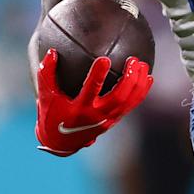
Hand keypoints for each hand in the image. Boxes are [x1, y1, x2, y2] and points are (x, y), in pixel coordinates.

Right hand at [35, 49, 152, 155]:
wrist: (61, 142)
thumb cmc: (52, 114)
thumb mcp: (46, 95)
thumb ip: (47, 73)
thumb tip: (52, 52)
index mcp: (79, 109)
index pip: (90, 90)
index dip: (98, 76)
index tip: (105, 59)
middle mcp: (95, 116)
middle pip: (118, 98)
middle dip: (129, 80)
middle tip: (133, 60)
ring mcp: (107, 120)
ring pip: (128, 102)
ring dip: (137, 84)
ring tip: (142, 65)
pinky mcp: (113, 121)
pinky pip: (131, 105)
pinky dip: (140, 92)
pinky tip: (147, 77)